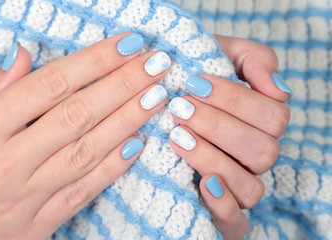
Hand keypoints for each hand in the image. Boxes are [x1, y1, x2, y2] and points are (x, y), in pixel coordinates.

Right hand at [0, 33, 170, 239]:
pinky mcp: (37, 225)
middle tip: (156, 65)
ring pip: (87, 152)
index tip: (129, 45)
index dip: (95, 61)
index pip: (52, 85)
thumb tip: (23, 54)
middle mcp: (6, 163)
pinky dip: (112, 168)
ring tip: (157, 96)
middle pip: (78, 115)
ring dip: (128, 121)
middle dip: (123, 85)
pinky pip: (83, 193)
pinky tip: (138, 144)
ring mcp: (24, 198)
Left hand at [168, 35, 290, 239]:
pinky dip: (222, 205)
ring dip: (213, 158)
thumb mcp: (221, 56)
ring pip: (250, 185)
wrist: (159, 103)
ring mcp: (239, 183)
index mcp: (262, 121)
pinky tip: (201, 182)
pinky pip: (236, 221)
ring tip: (177, 137)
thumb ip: (255, 60)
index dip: (235, 99)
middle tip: (180, 108)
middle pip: (263, 149)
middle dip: (218, 126)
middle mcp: (255, 154)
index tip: (194, 82)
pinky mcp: (221, 209)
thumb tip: (279, 90)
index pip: (272, 114)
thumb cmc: (192, 78)